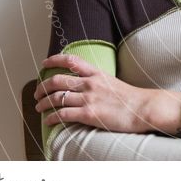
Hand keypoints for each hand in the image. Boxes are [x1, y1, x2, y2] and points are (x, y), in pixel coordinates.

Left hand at [35, 54, 180, 134]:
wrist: (143, 109)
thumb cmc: (132, 98)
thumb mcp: (114, 83)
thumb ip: (98, 82)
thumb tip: (86, 85)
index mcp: (97, 74)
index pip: (71, 61)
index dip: (54, 60)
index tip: (44, 63)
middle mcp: (90, 84)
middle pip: (57, 81)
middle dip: (42, 86)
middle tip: (37, 92)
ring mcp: (89, 99)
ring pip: (57, 98)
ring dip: (43, 103)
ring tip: (39, 107)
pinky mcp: (89, 114)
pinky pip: (63, 114)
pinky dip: (52, 117)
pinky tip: (48, 120)